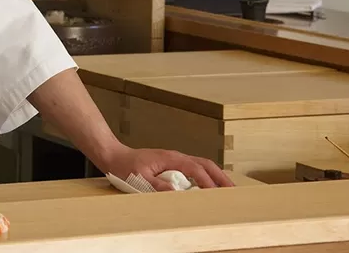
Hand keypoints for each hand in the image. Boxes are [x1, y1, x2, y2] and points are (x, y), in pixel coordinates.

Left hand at [98, 144, 234, 190]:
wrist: (115, 156)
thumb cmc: (126, 166)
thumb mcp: (138, 178)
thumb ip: (156, 185)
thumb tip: (174, 191)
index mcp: (170, 158)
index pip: (195, 168)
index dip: (206, 181)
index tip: (215, 192)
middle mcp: (176, 157)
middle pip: (205, 164)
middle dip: (220, 176)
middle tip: (233, 190)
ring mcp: (175, 159)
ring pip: (202, 165)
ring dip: (216, 175)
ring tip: (227, 189)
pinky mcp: (173, 164)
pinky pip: (195, 168)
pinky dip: (207, 175)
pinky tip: (211, 185)